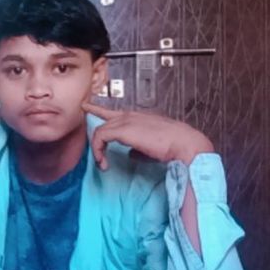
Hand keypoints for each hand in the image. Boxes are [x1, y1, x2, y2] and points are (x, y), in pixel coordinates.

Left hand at [82, 101, 213, 170]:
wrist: (183, 143)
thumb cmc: (174, 147)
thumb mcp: (152, 148)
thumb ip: (139, 150)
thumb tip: (131, 154)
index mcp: (139, 118)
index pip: (116, 112)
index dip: (100, 109)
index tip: (89, 107)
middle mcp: (131, 116)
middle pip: (105, 117)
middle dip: (94, 120)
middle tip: (86, 121)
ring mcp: (127, 121)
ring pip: (101, 129)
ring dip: (98, 149)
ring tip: (102, 163)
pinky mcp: (123, 129)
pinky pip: (101, 136)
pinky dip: (99, 150)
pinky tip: (104, 162)